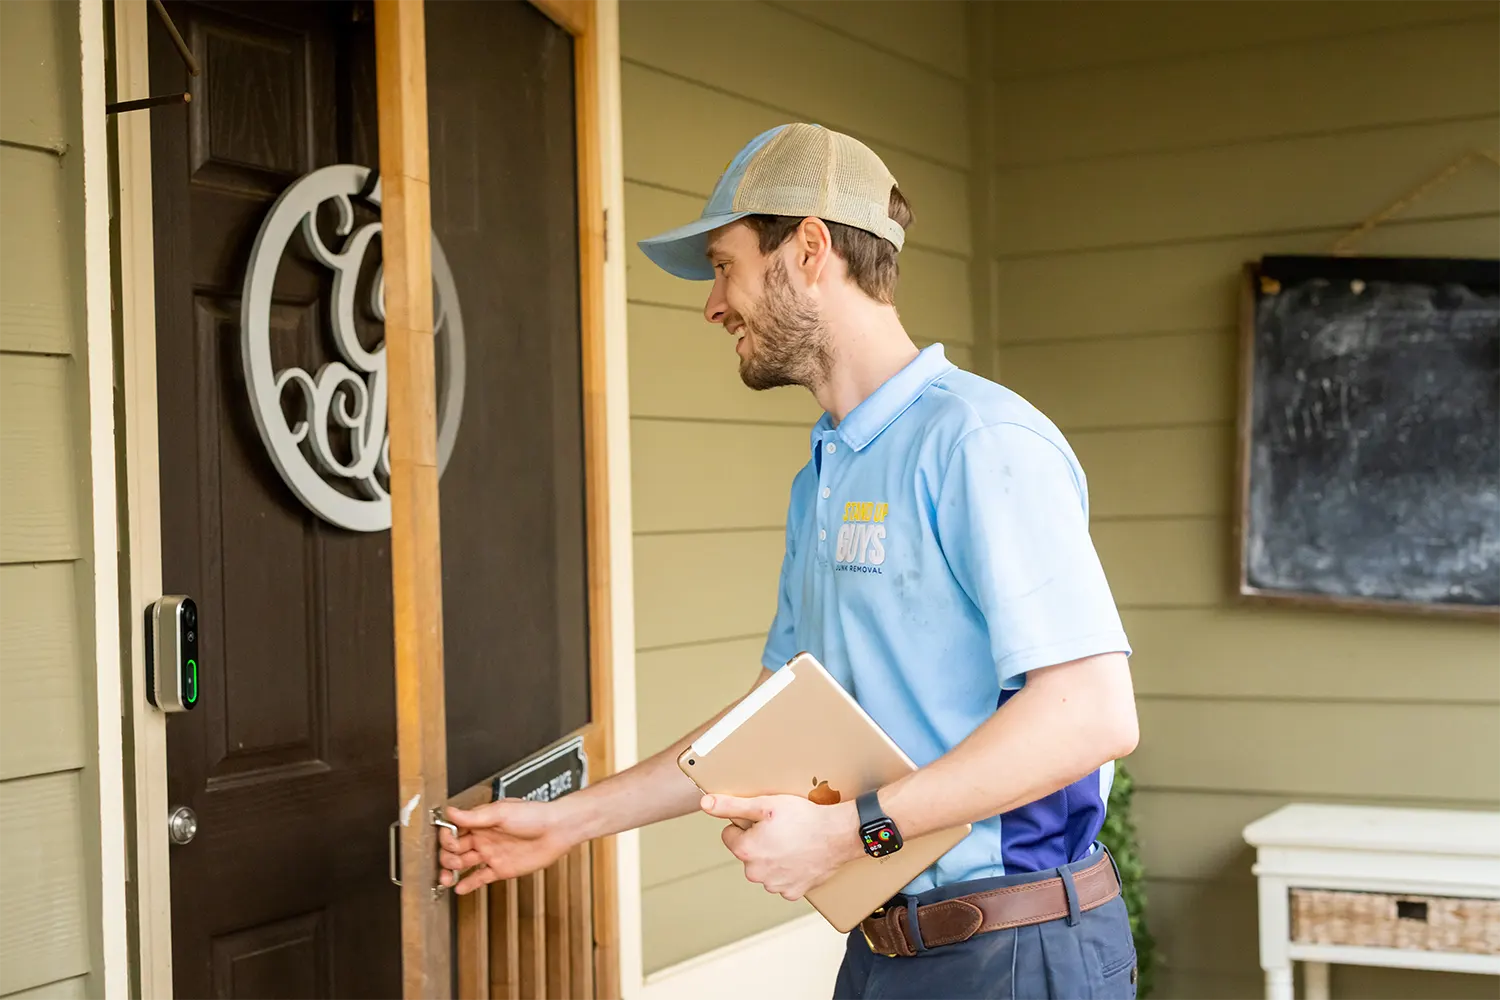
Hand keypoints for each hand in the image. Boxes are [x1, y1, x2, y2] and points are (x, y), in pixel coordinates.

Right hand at [437, 798, 573, 894]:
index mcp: (481, 822)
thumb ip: (475, 816)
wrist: (557, 830)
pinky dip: (469, 884)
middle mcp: (483, 838)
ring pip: (463, 865)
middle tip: (452, 862)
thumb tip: (450, 812)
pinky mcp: (500, 869)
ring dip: (451, 872)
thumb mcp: (501, 812)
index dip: (447, 838)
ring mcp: (491, 854)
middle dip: (447, 857)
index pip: (454, 830)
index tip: (450, 842)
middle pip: (454, 850)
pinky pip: (480, 878)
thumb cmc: (534, 815)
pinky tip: (459, 889)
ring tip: (447, 879)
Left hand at [701, 793, 863, 900]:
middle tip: (781, 829)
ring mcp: (775, 885)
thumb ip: (731, 806)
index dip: (745, 824)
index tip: (764, 820)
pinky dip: (789, 870)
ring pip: (765, 867)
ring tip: (793, 842)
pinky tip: (800, 857)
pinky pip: (783, 881)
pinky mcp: (793, 893)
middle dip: (759, 842)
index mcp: (746, 851)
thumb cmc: (804, 817)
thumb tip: (705, 803)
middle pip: (747, 853)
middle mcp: (756, 873)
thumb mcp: (765, 804)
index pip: (730, 835)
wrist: (839, 835)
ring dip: (773, 857)